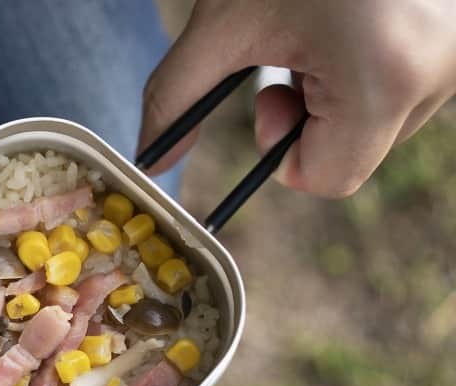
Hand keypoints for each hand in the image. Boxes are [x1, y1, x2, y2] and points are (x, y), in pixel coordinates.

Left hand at [138, 0, 455, 196]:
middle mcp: (441, 72)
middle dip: (313, 115)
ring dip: (343, 89)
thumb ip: (176, 97)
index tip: (269, 98)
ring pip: (385, 119)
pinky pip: (411, 81)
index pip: (330, 178)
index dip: (285, 153)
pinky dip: (374, 63)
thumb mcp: (224, 21)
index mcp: (385, 78)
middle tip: (295, 52)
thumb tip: (150, 162)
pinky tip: (358, 17)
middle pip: (357, 150)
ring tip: (331, 24)